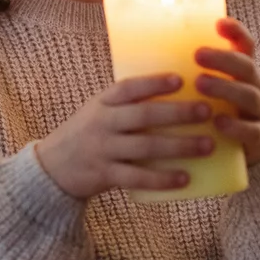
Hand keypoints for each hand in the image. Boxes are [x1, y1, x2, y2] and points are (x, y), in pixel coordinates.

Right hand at [35, 74, 215, 200]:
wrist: (52, 167)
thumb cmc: (86, 134)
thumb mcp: (98, 111)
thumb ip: (126, 104)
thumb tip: (177, 94)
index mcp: (102, 103)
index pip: (128, 88)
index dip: (154, 83)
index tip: (180, 79)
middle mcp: (102, 124)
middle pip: (143, 116)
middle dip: (177, 113)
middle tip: (206, 111)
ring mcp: (103, 150)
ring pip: (145, 147)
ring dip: (179, 146)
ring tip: (208, 145)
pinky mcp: (105, 175)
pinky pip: (137, 178)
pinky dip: (162, 179)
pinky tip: (185, 178)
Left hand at [195, 18, 259, 166]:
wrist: (242, 149)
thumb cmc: (213, 111)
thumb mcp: (203, 89)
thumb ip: (185, 72)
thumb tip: (143, 51)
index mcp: (241, 71)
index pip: (245, 45)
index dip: (236, 31)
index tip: (218, 22)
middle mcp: (254, 86)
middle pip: (246, 66)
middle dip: (223, 59)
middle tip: (198, 55)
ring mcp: (259, 112)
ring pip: (249, 95)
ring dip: (225, 88)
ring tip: (200, 84)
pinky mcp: (258, 137)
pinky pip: (251, 130)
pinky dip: (235, 126)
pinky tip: (218, 123)